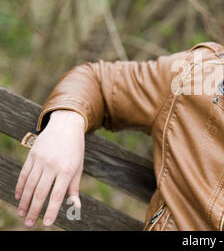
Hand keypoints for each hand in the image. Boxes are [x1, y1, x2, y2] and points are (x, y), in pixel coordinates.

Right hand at [15, 110, 85, 226]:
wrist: (66, 126)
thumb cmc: (75, 150)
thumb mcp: (78, 167)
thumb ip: (74, 188)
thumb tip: (75, 207)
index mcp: (67, 170)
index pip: (57, 195)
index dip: (51, 210)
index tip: (47, 223)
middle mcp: (53, 165)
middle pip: (41, 192)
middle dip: (34, 210)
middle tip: (29, 223)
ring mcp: (41, 160)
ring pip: (30, 185)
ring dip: (24, 201)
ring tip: (22, 213)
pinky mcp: (32, 155)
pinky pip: (24, 174)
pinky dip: (20, 187)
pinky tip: (19, 197)